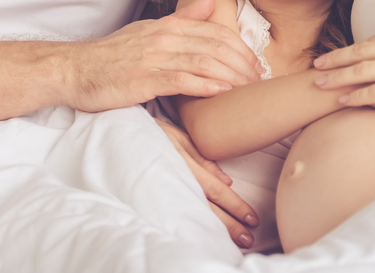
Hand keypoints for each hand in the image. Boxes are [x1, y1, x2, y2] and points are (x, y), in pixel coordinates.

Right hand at [65, 0, 261, 112]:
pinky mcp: (144, 80)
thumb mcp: (147, 31)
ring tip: (247, 87)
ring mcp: (153, 58)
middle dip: (241, 61)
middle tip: (258, 78)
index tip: (255, 63)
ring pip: (203, 61)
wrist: (74, 70)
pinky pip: (181, 80)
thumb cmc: (111, 56)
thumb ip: (181, 19)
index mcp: (166, 27)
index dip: (240, 47)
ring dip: (230, 74)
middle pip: (214, 45)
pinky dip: (206, 85)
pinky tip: (222, 92)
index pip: (214, 32)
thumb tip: (208, 3)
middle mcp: (163, 38)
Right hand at [154, 118, 258, 248]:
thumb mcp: (181, 139)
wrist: (122, 135)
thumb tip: (227, 181)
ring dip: (216, 229)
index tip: (252, 218)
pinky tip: (203, 235)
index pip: (217, 191)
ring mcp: (165, 190)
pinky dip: (193, 226)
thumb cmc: (155, 133)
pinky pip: (178, 214)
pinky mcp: (155, 198)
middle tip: (248, 238)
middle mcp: (177, 181)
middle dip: (230, 225)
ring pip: (195, 214)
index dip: (235, 206)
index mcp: (186, 165)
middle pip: (208, 208)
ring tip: (233, 241)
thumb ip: (204, 159)